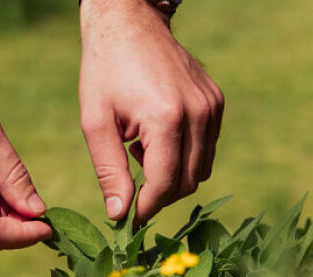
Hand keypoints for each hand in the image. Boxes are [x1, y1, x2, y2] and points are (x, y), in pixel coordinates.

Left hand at [79, 0, 224, 221]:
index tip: (128, 217)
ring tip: (139, 152)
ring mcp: (212, 106)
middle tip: (130, 184)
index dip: (146, 207)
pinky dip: (183, 156)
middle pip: (187, 183)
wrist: (128, 23)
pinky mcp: (216, 102)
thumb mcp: (96, 123)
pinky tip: (155, 138)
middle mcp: (198, 113)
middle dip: (158, 194)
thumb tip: (120, 214)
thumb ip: (109, 171)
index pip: (165, 184)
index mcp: (166, 118)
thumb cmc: (105, 72)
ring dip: (171, 176)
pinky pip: (206, 149)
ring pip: (200, 170)